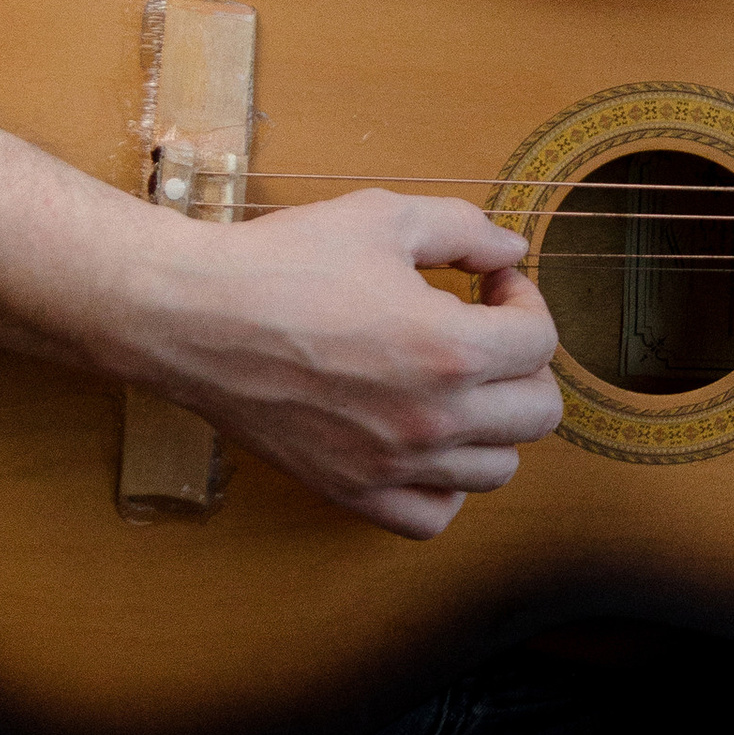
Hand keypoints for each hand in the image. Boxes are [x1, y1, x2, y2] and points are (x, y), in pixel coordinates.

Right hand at [136, 191, 564, 538]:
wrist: (192, 316)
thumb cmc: (284, 262)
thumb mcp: (384, 218)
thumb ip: (466, 230)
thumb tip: (512, 254)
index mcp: (449, 348)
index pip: (541, 341)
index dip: (525, 301)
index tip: (491, 285)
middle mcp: (431, 419)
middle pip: (538, 412)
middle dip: (524, 364)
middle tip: (485, 333)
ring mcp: (391, 464)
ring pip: (497, 470)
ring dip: (494, 423)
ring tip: (458, 385)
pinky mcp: (350, 490)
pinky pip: (432, 516)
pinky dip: (445, 486)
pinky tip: (425, 442)